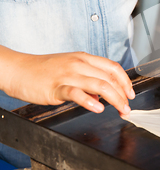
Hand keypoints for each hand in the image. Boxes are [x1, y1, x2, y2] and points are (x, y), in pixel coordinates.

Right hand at [1, 48, 134, 117]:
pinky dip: (90, 101)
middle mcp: (79, 64)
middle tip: (128, 108)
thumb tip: (102, 97)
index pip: (113, 67)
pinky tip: (98, 108)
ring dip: (115, 99)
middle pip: (110, 78)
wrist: (17, 69)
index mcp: (84, 58)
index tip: (131, 94)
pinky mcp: (56, 87)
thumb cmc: (42, 70)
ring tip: (121, 110)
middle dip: (123, 95)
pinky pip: (77, 93)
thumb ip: (87, 80)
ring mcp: (68, 74)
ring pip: (99, 85)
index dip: (126, 81)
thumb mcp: (70, 70)